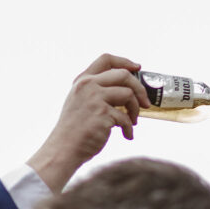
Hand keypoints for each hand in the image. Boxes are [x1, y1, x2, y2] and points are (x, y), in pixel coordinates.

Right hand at [28, 54, 149, 192]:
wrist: (64, 149)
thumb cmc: (74, 130)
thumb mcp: (80, 102)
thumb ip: (97, 92)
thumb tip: (128, 92)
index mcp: (82, 80)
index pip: (106, 59)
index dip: (125, 62)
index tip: (137, 68)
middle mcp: (88, 85)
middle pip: (123, 75)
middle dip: (139, 88)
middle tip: (145, 103)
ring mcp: (95, 98)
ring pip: (128, 94)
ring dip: (135, 110)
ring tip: (133, 122)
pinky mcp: (103, 113)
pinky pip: (126, 118)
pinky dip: (129, 128)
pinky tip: (127, 135)